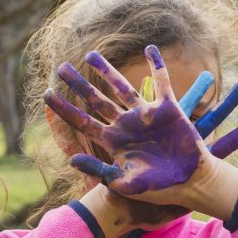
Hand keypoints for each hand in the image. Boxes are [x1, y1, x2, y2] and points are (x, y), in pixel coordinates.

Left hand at [45, 45, 237, 209]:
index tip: (47, 93)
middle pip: (96, 100)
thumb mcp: (124, 183)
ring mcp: (145, 115)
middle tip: (62, 68)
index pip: (82, 121)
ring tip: (90, 54)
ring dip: (107, 71)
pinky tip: (149, 48)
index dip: (64, 108)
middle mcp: (125, 125)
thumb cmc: (157, 189)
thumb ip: (99, 170)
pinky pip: (161, 82)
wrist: (190, 183)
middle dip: (79, 85)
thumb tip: (71, 159)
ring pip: (121, 87)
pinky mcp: (168, 109)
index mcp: (113, 141)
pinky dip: (157, 65)